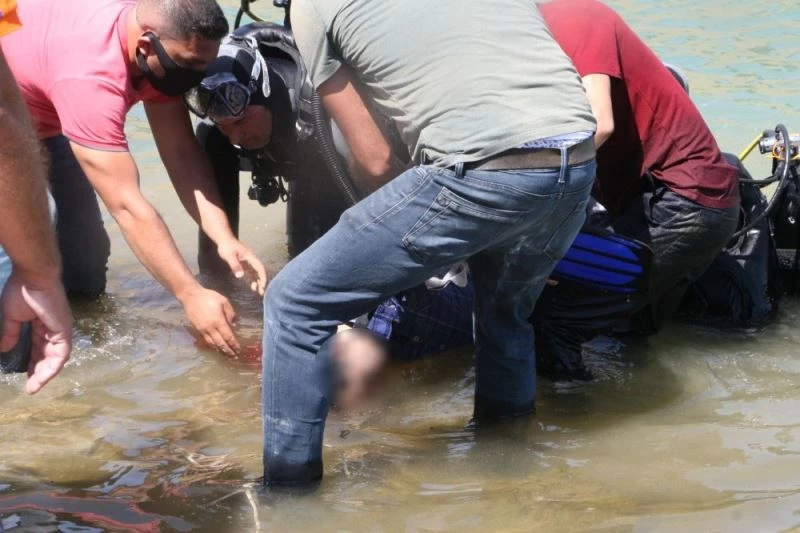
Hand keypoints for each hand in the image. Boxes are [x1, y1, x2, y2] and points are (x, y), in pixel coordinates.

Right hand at [0, 271, 72, 393]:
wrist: (33, 276)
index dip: (33, 363)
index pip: (40, 349)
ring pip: (56, 358)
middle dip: (39, 372)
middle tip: (30, 387)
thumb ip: (11, 333)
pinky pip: (61, 353)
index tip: (25, 378)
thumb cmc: (22, 291)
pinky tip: (43, 377)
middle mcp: (55, 329)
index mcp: (43, 325)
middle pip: (49, 356)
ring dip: (46, 374)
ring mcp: (62, 330)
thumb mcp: (12, 317)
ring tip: (34, 387)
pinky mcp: (65, 330)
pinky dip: (53, 366)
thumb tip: (4, 349)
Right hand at [180, 286, 239, 354]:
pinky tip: (216, 348)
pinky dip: (212, 346)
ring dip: (220, 350)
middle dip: (228, 351)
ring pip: (212, 344)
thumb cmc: (209, 297)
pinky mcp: (197, 330)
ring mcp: (203, 330)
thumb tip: (234, 326)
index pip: (228, 336)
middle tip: (234, 357)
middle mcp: (210, 328)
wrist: (191, 296)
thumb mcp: (224, 301)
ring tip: (227, 355)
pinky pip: (206, 341)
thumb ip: (230, 313)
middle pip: (221, 343)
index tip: (239, 350)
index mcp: (218, 321)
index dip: (234, 344)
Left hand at [216, 239, 267, 295]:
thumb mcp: (229, 256)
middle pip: (259, 271)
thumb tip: (240, 275)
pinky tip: (251, 285)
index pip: (260, 268)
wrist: (223, 239)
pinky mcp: (244, 263)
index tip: (262, 286)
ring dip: (257, 281)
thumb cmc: (226, 247)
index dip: (262, 277)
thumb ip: (235, 265)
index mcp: (250, 257)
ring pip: (255, 272)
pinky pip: (251, 272)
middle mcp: (251, 259)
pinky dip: (252, 279)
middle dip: (261, 281)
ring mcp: (248, 261)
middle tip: (261, 292)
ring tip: (256, 291)